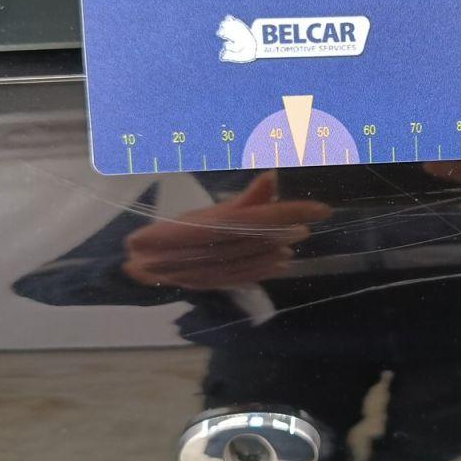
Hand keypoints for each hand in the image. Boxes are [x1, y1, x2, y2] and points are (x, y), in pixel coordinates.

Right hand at [123, 172, 331, 289]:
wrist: (139, 265)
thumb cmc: (172, 232)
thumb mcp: (207, 212)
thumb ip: (245, 199)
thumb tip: (273, 176)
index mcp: (213, 226)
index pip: (261, 217)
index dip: (292, 212)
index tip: (321, 209)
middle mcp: (219, 250)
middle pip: (262, 237)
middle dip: (287, 228)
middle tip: (314, 217)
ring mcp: (219, 270)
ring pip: (258, 258)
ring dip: (279, 249)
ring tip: (299, 239)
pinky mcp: (216, 284)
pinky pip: (246, 276)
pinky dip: (266, 269)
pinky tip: (282, 264)